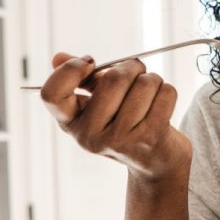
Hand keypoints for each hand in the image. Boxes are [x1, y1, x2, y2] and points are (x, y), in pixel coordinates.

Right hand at [39, 52, 190, 180]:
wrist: (154, 161)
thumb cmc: (124, 124)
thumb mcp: (97, 105)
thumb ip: (81, 80)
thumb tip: (58, 58)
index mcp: (71, 123)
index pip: (51, 95)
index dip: (70, 71)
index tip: (90, 62)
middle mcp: (91, 136)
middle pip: (113, 79)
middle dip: (131, 67)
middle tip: (137, 71)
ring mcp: (120, 139)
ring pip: (145, 83)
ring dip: (153, 79)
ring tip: (150, 92)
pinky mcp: (150, 138)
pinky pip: (166, 93)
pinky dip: (167, 91)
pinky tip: (162, 103)